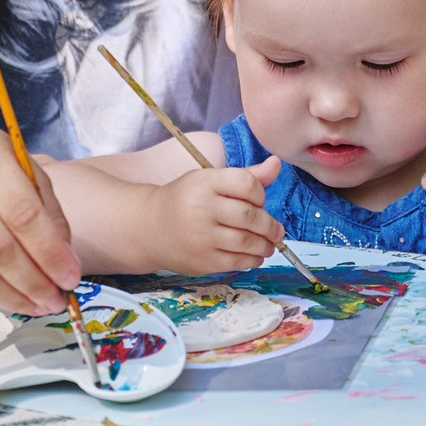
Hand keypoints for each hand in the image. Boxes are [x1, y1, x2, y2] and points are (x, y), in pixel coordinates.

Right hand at [0, 98, 82, 313]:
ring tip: (35, 306)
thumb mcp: (11, 156)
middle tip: (57, 300)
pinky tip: (4, 300)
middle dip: (33, 282)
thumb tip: (63, 253)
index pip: (23, 213)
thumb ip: (41, 199)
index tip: (70, 276)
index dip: (50, 252)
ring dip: (10, 298)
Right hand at [154, 158, 285, 272]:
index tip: (260, 200)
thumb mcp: (210, 180)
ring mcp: (201, 237)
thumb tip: (276, 163)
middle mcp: (202, 209)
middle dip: (270, 225)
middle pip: (249, 216)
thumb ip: (245, 175)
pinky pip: (236, 262)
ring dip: (265, 245)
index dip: (260, 194)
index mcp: (205, 183)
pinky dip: (252, 259)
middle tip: (277, 230)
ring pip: (246, 242)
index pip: (246, 184)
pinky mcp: (202, 261)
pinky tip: (255, 255)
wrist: (149, 228)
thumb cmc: (186, 200)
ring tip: (269, 244)